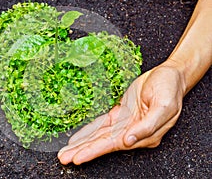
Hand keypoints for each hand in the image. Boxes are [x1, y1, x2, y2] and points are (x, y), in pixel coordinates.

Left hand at [58, 63, 185, 164]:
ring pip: (99, 136)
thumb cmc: (170, 88)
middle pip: (102, 143)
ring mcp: (124, 123)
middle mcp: (131, 131)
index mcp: (143, 133)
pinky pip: (100, 124)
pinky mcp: (119, 113)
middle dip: (82, 151)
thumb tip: (129, 140)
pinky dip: (88, 131)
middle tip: (64, 158)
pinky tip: (77, 138)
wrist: (169, 75)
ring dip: (82, 144)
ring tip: (66, 152)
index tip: (78, 157)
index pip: (113, 145)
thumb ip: (148, 126)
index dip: (94, 151)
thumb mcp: (164, 106)